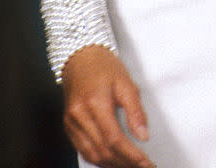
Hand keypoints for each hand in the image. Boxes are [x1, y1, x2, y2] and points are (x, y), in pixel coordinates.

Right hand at [62, 45, 154, 167]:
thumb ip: (135, 111)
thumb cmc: (103, 66)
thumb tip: (143, 136)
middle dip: (125, 163)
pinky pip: (83, 151)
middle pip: (103, 150)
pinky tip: (112, 161)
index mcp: (95, 102)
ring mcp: (71, 122)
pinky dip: (99, 159)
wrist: (80, 57)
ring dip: (112, 164)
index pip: (114, 138)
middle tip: (143, 166)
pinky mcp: (68, 126)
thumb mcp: (126, 82)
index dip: (132, 155)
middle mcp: (79, 115)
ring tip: (130, 165)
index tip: (146, 163)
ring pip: (92, 155)